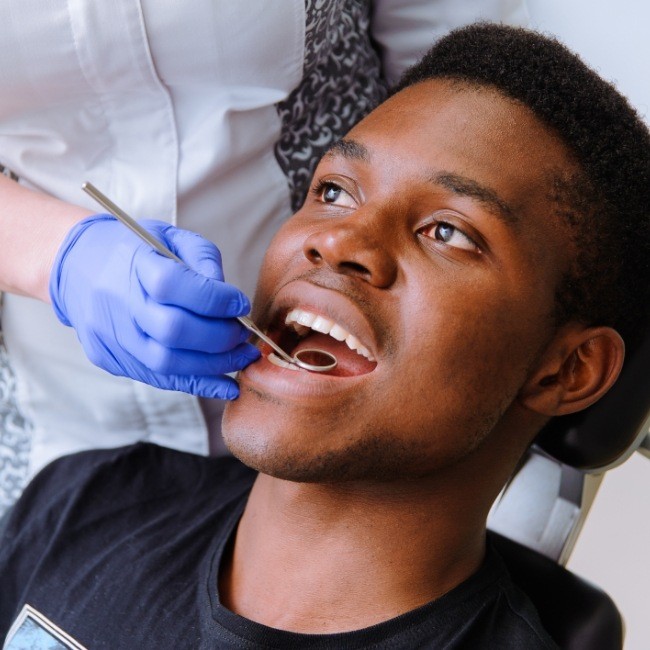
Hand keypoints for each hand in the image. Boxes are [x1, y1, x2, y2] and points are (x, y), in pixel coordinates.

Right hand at [49, 214, 259, 398]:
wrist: (76, 267)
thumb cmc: (134, 250)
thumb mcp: (170, 237)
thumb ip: (203, 260)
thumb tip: (231, 300)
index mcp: (131, 262)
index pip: (173, 285)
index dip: (215, 299)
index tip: (240, 304)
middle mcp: (116, 302)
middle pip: (173, 330)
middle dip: (220, 337)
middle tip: (243, 334)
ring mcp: (110, 335)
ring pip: (167, 363)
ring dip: (215, 365)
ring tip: (242, 357)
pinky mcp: (109, 358)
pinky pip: (158, 379)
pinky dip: (198, 384)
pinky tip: (226, 385)